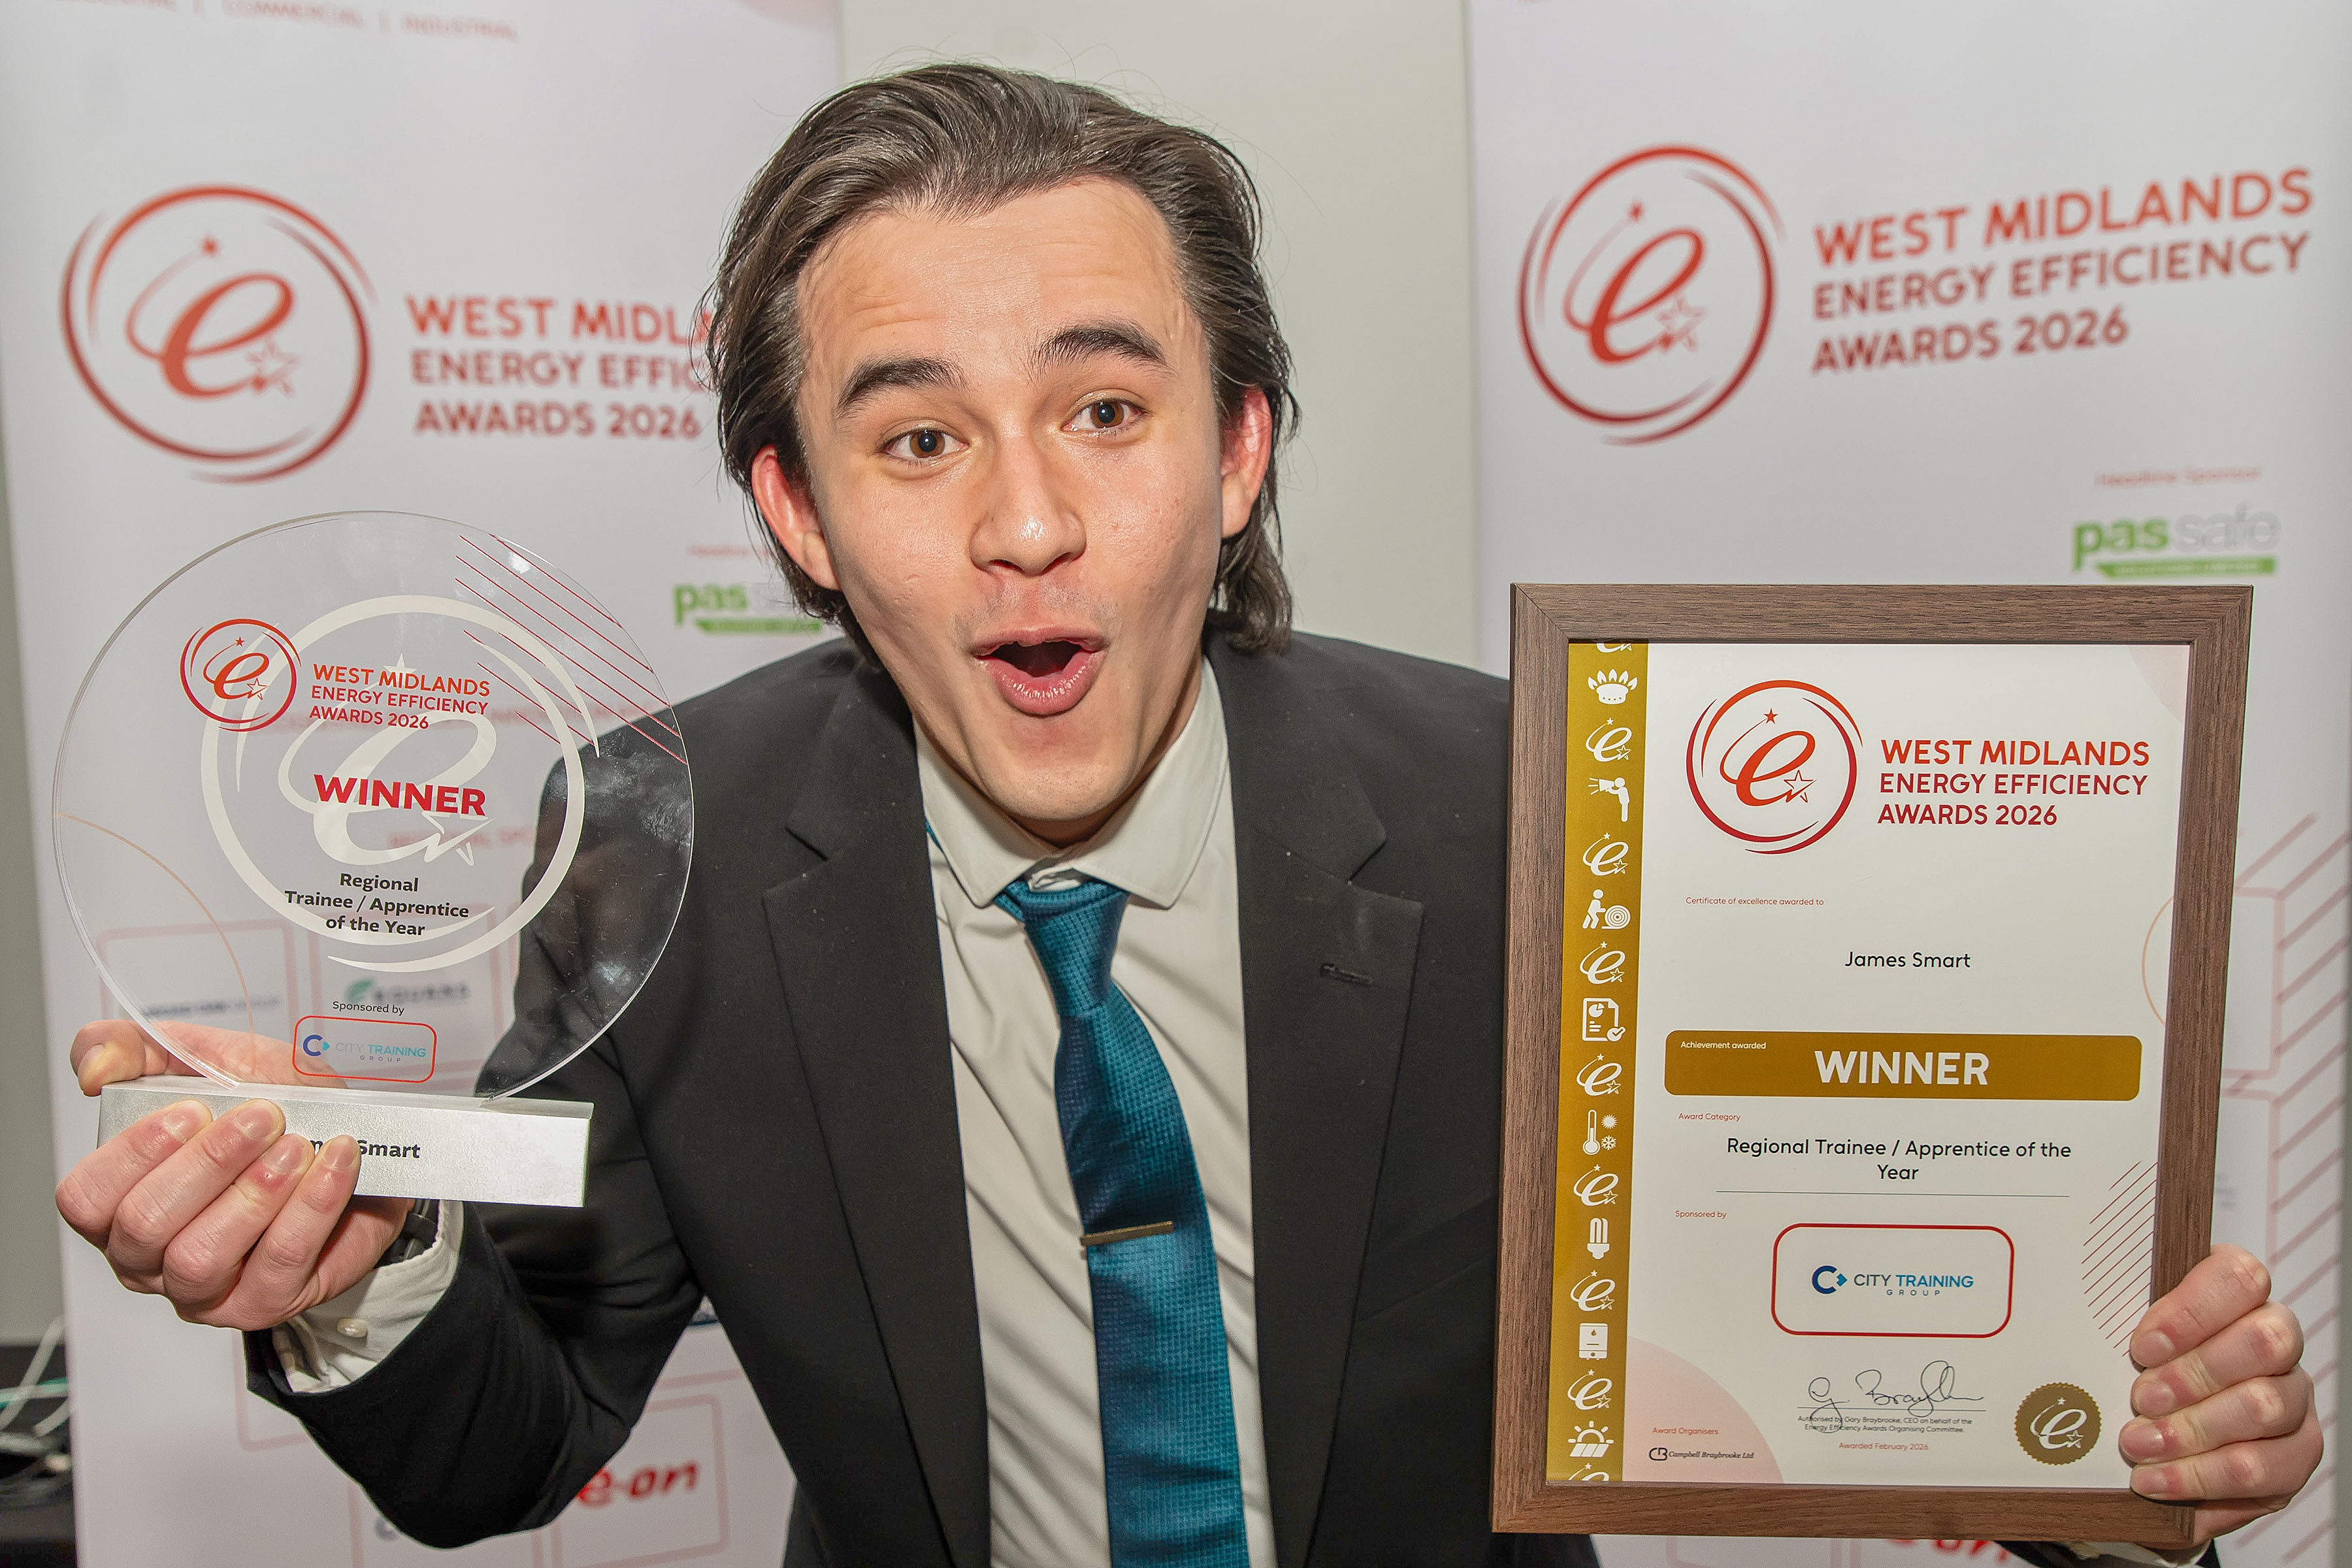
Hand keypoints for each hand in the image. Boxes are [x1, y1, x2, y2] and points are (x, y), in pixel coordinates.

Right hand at [56, 1020, 405, 1329]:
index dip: (133, 1153)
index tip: (192, 1109)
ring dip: (255, 1192)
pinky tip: (333, 1162)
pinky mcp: (265, 1303)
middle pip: (145, 1225)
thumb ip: (133, 1050)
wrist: (352, 1142)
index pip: (86, 1197)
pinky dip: (311, 1206)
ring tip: (297, 1145)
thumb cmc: (269, 1110)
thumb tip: (92, 1070)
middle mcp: (147, 1258)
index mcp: (117, 1204)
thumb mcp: (204, 1060)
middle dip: (208, 1163)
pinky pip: (279, 1263)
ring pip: (202, 1256)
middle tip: (262, 1117)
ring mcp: (203, 1290)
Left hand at [2123, 1244, 2321, 1545]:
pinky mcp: (2296, 1453)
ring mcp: (2293, 1396)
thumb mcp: (2127, 1337)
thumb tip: (2073, 1315)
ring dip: (2194, 1431)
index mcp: (2239, 1294)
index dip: (2192, 1311)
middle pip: (2263, 1343)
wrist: (2163, 1434)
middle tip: (2140, 1399)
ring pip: (2266, 1408)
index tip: (2141, 1347)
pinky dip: (2204, 1479)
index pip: (2239, 1277)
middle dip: (2194, 1374)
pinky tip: (2159, 1481)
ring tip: (2138, 1445)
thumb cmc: (2144, 1368)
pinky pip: (2266, 1471)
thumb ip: (2117, 1322)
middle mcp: (2277, 1340)